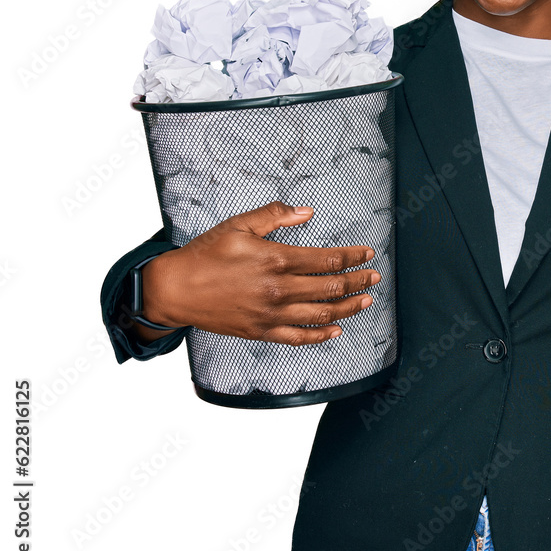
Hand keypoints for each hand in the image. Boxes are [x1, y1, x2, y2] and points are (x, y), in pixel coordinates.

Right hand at [139, 201, 379, 344]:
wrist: (175, 289)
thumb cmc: (205, 255)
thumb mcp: (239, 225)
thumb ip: (275, 216)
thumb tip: (306, 212)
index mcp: (276, 259)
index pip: (327, 259)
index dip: (353, 256)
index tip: (367, 253)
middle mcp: (278, 289)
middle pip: (332, 286)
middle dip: (359, 280)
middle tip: (374, 276)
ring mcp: (271, 314)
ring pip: (322, 314)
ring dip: (349, 307)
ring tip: (365, 300)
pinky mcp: (261, 331)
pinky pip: (298, 338)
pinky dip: (320, 335)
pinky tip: (335, 330)